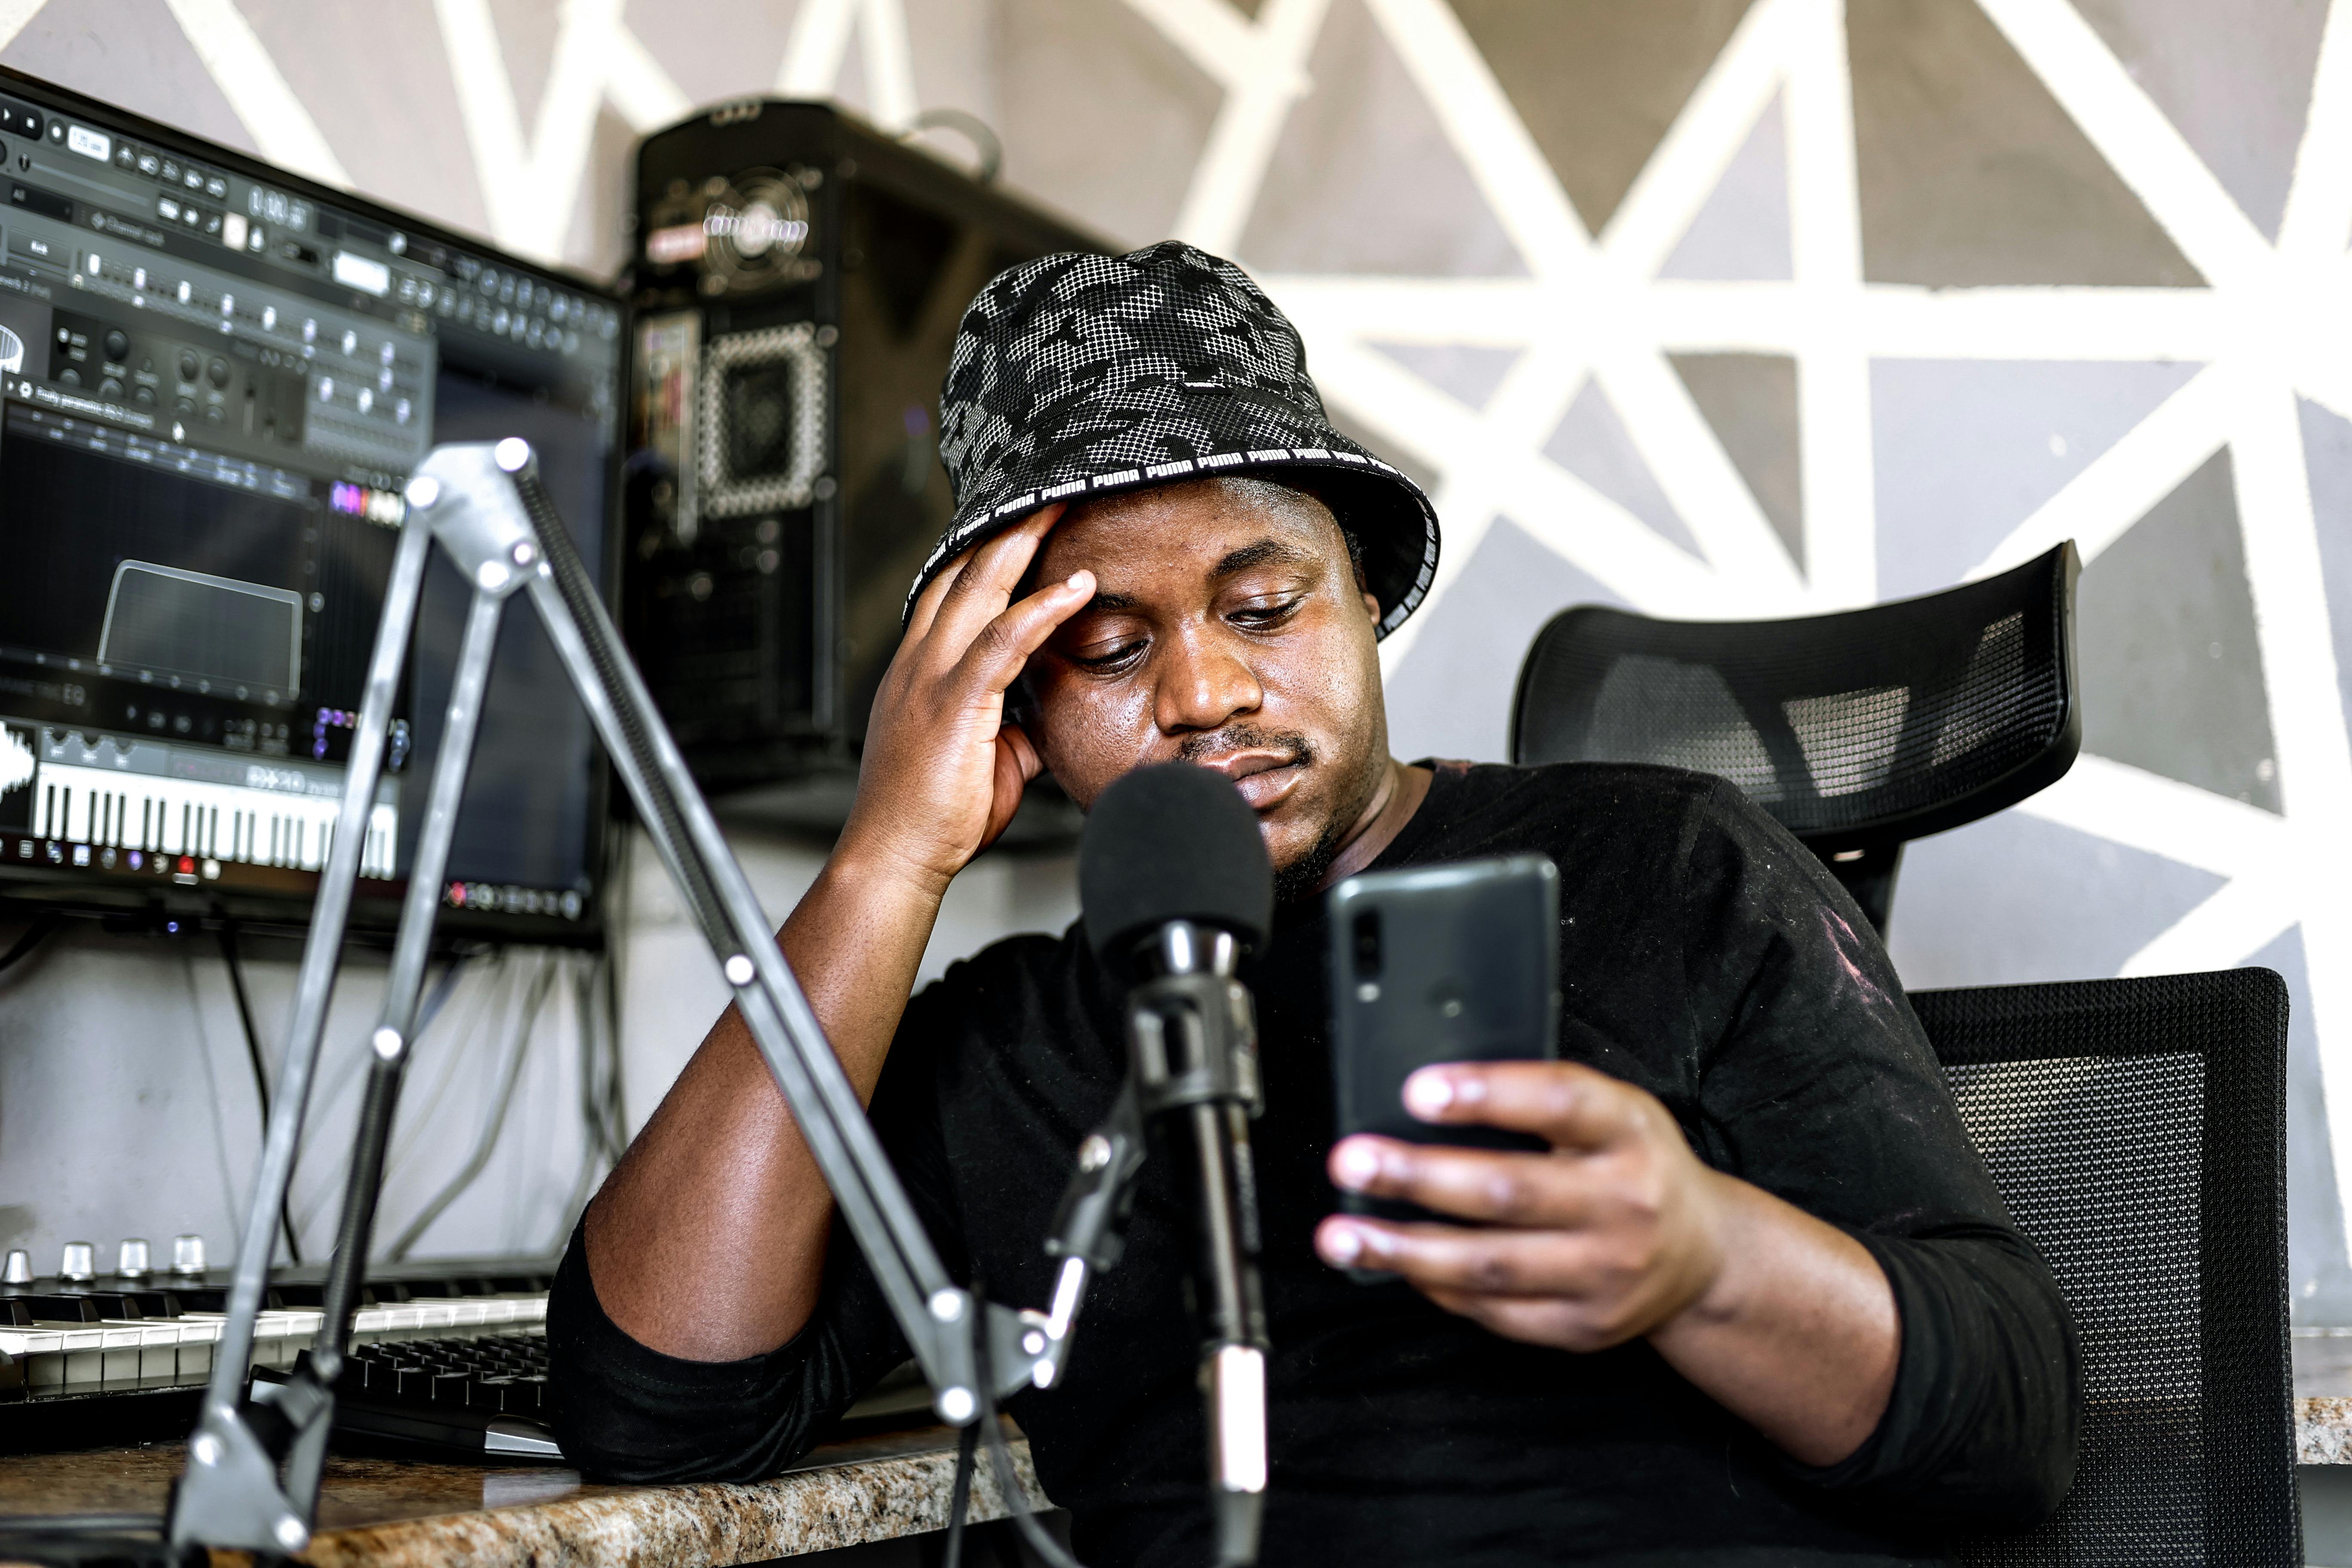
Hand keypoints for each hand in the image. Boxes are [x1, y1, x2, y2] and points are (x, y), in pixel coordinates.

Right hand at [841, 507, 1093, 892]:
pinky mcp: (953, 705)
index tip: (1021, 522)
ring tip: (1063, 509)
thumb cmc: (932, 815)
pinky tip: (1075, 588)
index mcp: (921, 670)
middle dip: (1008, 526)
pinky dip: (1041, 610)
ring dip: (1024, 544)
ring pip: (979, 589)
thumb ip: (1014, 728)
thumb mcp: (985, 760)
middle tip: (1048, 490)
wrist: (895, 858)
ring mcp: (931, 679)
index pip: (951, 591)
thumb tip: (1046, 719)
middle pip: (964, 571)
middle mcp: (920, 662)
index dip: (984, 550)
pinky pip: (1001, 643)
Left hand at [1315, 1061, 1730, 1351]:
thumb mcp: (1611, 1111)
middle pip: (1509, 1190)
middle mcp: (1624, 1203)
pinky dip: (1435, 1286)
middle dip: (1418, 1177)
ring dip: (1404, 1249)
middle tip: (1351, 1162)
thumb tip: (1427, 1094)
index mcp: (1628, 1131)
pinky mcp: (1584, 1327)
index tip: (1418, 1090)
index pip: (1559, 1103)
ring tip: (1341, 1235)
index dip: (1486, 1095)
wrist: (1704, 1256)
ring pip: (1489, 1263)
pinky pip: (1494, 1310)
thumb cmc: (1632, 1164)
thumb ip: (1536, 1099)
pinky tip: (1394, 1264)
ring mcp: (1605, 1273)